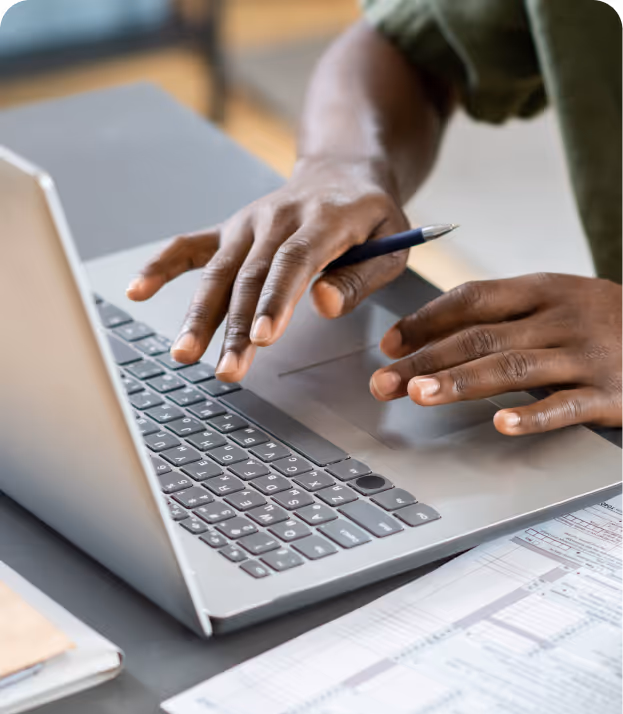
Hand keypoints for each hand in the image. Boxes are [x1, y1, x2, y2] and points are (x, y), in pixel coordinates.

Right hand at [127, 157, 409, 380]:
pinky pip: (190, 246)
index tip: (262, 338)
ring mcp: (247, 223)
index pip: (293, 262)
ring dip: (199, 315)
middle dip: (234, 328)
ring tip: (184, 354)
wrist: (342, 172)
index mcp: (323, 219)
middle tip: (226, 371)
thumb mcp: (392, 243)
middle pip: (250, 277)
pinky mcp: (229, 230)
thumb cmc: (370, 216)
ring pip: (218, 272)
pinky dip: (161, 266)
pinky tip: (137, 290)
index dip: (275, 300)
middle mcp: (277, 218)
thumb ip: (362, 275)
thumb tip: (324, 304)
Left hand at [369, 273, 622, 434]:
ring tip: (419, 395)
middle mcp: (561, 317)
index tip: (390, 344)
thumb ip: (502, 317)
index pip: (473, 298)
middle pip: (481, 337)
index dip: (427, 321)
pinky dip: (533, 415)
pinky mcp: (611, 392)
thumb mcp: (557, 303)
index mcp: (543, 289)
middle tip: (383, 382)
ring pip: (514, 368)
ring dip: (461, 382)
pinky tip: (501, 424)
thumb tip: (430, 336)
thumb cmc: (602, 323)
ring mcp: (586, 355)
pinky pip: (567, 406)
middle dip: (426, 360)